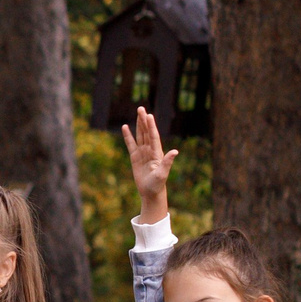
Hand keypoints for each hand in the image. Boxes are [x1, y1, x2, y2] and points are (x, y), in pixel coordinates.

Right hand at [122, 105, 176, 220]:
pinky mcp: (135, 157)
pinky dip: (128, 136)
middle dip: (144, 120)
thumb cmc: (158, 184)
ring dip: (139, 124)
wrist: (151, 192)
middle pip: (147, 132)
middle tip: (141, 108)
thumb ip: (168, 162)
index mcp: (157, 152)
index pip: (153, 136)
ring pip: (140, 135)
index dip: (151, 126)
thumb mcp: (163, 173)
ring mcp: (143, 152)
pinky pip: (131, 144)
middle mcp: (150, 150)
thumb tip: (175, 151)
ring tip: (138, 113)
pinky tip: (125, 127)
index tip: (148, 115)